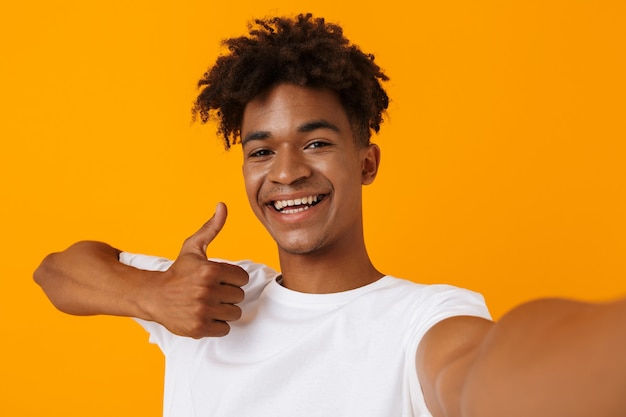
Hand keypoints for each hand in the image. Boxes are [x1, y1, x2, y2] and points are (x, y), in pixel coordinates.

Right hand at [144, 202, 248, 337]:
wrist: (154, 296)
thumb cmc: (178, 271)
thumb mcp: (193, 247)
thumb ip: (211, 227)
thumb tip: (222, 205)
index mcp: (210, 270)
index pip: (242, 278)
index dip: (232, 278)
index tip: (218, 279)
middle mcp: (207, 291)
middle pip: (239, 296)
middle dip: (227, 294)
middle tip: (210, 292)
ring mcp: (202, 311)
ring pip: (234, 313)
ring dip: (224, 310)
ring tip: (208, 303)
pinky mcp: (198, 328)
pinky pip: (224, 329)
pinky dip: (217, 324)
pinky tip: (204, 315)